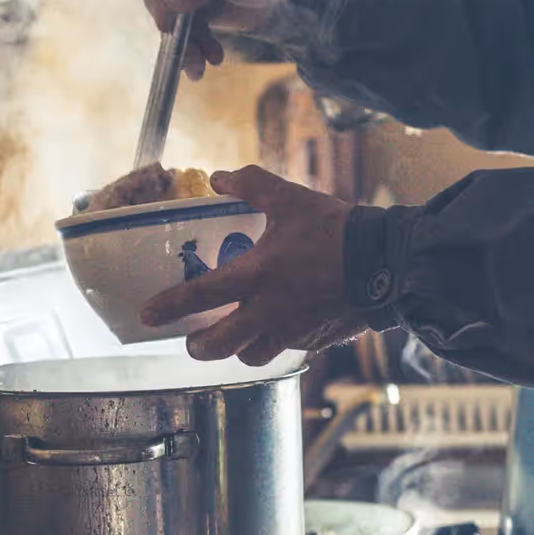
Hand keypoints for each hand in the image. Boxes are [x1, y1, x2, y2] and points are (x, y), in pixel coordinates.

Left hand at [141, 166, 368, 365]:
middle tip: (191, 341)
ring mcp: (293, 330)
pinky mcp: (316, 340)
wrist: (385, 263)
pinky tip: (275, 330)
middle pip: (220, 345)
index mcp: (257, 275)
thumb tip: (218, 177)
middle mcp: (269, 310)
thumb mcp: (291, 198)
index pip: (200, 297)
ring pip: (251, 356)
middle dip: (198, 347)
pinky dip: (273, 344)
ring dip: (235, 351)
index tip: (148, 316)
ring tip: (231, 340)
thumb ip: (251, 184)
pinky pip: (286, 351)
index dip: (170, 307)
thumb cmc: (336, 230)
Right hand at [144, 0, 297, 80]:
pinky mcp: (199, 13)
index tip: (166, 25)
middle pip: (163, 1)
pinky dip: (198, 49)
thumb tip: (170, 0)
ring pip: (175, 23)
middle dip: (174, 31)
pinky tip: (213, 58)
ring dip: (187, 46)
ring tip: (200, 67)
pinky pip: (189, 34)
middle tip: (189, 54)